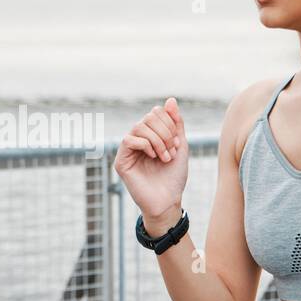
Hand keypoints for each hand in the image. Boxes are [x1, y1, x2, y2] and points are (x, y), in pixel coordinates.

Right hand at [114, 97, 188, 221]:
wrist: (168, 200)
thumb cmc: (174, 176)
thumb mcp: (180, 145)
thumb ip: (176, 123)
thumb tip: (171, 100)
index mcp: (151, 135)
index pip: (156, 112)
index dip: (170, 123)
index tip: (178, 142)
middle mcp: (138, 140)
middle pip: (148, 117)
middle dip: (165, 132)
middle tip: (172, 150)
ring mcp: (128, 150)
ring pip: (139, 126)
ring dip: (157, 140)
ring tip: (165, 156)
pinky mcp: (121, 161)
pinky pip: (129, 140)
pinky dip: (145, 145)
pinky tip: (153, 157)